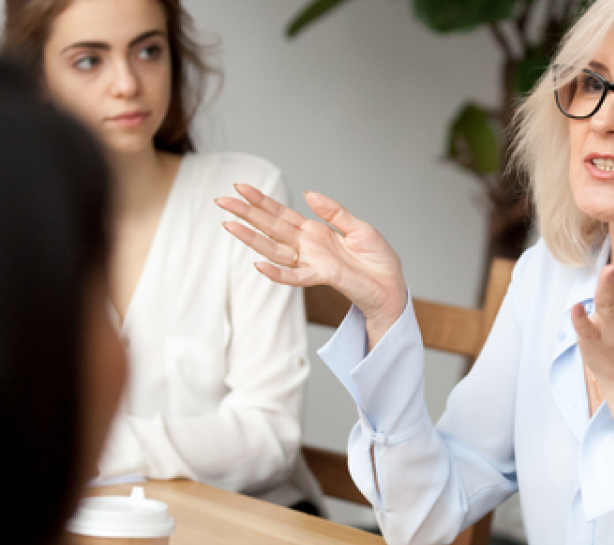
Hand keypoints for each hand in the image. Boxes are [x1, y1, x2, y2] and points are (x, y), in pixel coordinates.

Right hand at [216, 185, 406, 335]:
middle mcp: (308, 247)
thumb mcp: (359, 228)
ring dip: (251, 238)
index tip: (240, 188)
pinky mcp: (322, 276)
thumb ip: (334, 212)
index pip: (282, 214)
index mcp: (316, 232)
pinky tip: (258, 265)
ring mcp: (312, 262)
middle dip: (246, 214)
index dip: (262, 201)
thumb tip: (308, 194)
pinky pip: (295, 276)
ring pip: (274, 249)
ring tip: (228, 225)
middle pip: (271, 227)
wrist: (392, 287)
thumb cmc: (378, 262)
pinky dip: (277, 273)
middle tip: (221, 201)